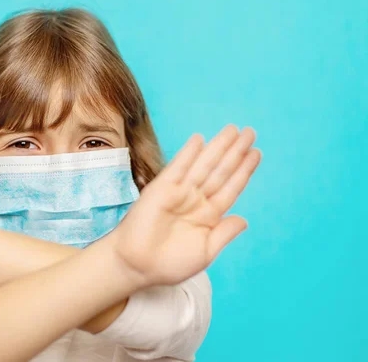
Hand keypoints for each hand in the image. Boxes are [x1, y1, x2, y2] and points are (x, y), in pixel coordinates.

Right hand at [112, 125, 260, 286]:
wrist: (138, 266)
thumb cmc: (169, 264)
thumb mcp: (205, 252)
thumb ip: (224, 233)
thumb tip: (244, 220)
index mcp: (208, 215)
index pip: (230, 188)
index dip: (244, 171)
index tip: (256, 153)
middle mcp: (195, 200)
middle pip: (220, 171)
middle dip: (235, 152)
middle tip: (250, 132)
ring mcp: (179, 192)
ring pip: (204, 165)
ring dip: (218, 147)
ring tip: (233, 130)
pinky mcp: (161, 188)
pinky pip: (178, 168)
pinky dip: (188, 153)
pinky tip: (199, 140)